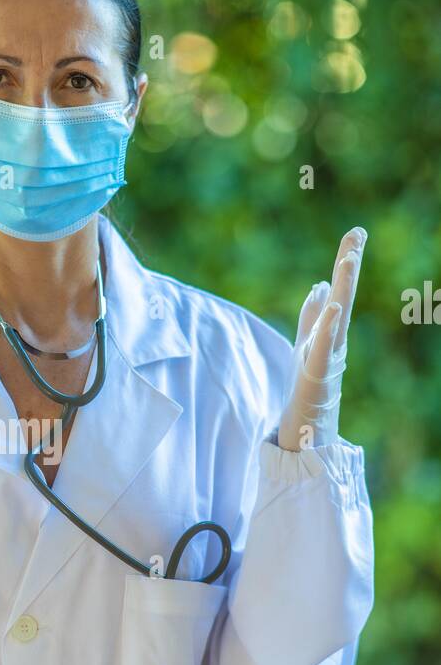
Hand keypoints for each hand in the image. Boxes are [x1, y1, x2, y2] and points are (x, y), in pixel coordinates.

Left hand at [277, 226, 366, 451]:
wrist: (307, 432)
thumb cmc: (308, 390)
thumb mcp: (306, 344)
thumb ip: (313, 315)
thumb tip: (319, 284)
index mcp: (329, 331)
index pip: (339, 290)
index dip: (346, 262)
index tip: (356, 232)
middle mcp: (333, 340)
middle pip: (342, 297)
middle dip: (348, 265)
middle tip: (357, 234)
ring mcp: (327, 358)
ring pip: (336, 318)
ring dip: (342, 288)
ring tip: (347, 259)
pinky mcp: (316, 376)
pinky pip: (323, 348)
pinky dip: (328, 327)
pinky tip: (332, 305)